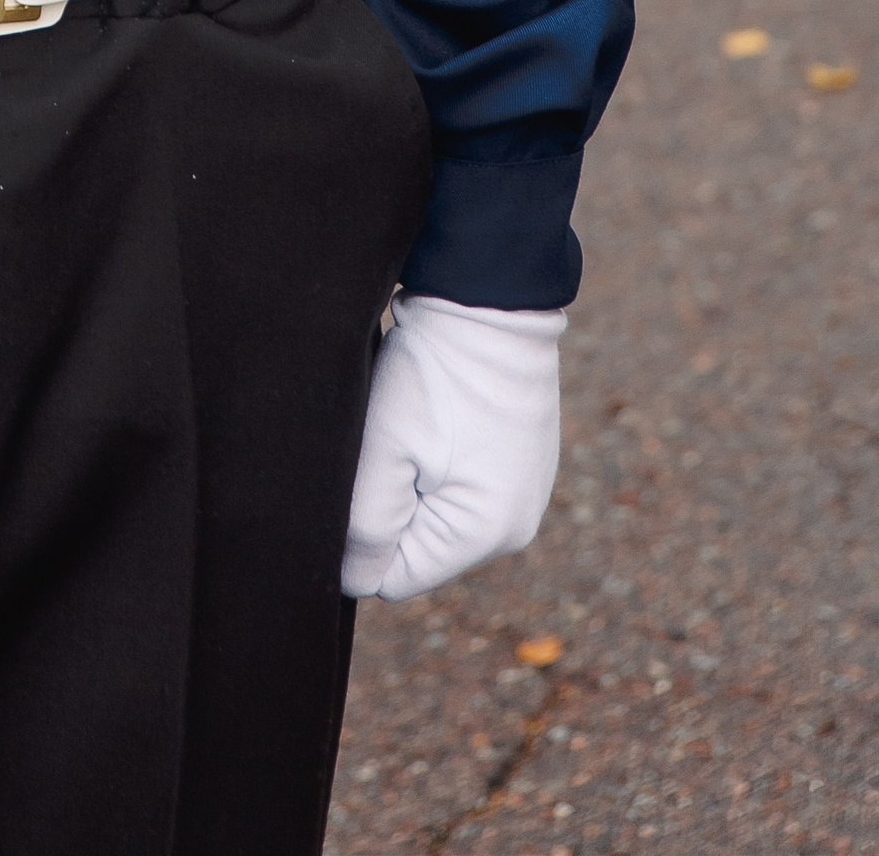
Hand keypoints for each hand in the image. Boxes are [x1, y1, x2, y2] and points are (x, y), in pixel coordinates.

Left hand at [341, 296, 563, 602]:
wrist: (488, 299)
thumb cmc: (432, 373)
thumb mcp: (382, 452)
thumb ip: (365, 529)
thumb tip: (354, 579)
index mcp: (485, 535)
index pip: (393, 576)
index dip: (361, 534)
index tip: (361, 472)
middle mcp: (515, 525)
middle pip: (418, 546)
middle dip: (390, 504)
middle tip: (387, 440)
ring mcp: (524, 491)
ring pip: (436, 512)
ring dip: (412, 478)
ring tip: (413, 421)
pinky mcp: (521, 460)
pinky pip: (461, 481)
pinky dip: (437, 456)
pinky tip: (435, 412)